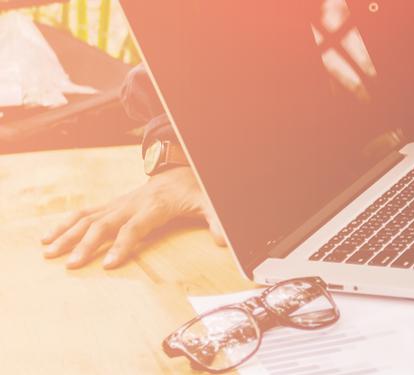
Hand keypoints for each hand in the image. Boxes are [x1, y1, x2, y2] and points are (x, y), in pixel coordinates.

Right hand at [40, 167, 225, 268]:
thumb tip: (223, 239)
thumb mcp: (209, 203)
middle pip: (103, 225)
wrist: (180, 169)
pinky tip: (49, 237)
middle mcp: (131, 204)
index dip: (122, 245)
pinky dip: (64, 224)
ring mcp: (118, 204)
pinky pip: (84, 214)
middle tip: (72, 264)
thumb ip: (216, 221)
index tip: (110, 263)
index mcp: (154, 206)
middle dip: (86, 245)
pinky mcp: (111, 205)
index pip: (135, 227)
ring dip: (67, 234)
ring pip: (87, 218)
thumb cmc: (193, 189)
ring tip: (49, 251)